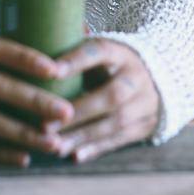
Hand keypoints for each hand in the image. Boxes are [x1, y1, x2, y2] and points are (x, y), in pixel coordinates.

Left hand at [47, 36, 159, 162]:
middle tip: (45, 125)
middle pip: (111, 96)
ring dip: (82, 136)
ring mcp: (145, 103)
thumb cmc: (109, 64)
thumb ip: (72, 49)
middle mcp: (136, 77)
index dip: (76, 61)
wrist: (156, 80)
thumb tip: (37, 38)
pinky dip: (96, 148)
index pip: (98, 52)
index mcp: (120, 52)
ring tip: (55, 146)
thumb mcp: (98, 51)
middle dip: (78, 112)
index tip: (51, 71)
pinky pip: (120, 139)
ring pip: (115, 122)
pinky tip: (74, 156)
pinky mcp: (145, 125)